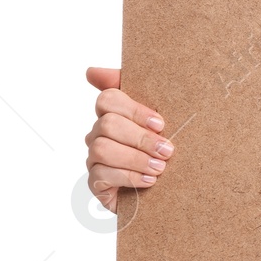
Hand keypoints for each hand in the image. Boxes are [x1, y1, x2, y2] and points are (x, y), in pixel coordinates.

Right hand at [84, 67, 173, 213]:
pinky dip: (129, 177)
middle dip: (141, 138)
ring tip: (160, 168)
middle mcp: (99, 133)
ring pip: (102, 149)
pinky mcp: (96, 182)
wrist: (169, 189)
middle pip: (108, 124)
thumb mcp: (159, 122)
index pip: (108, 99)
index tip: (161, 124)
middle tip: (167, 150)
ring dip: (135, 158)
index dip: (134, 109)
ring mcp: (95, 158)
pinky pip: (102, 174)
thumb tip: (91, 71)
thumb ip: (139, 92)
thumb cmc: (162, 150)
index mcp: (115, 114)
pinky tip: (149, 181)